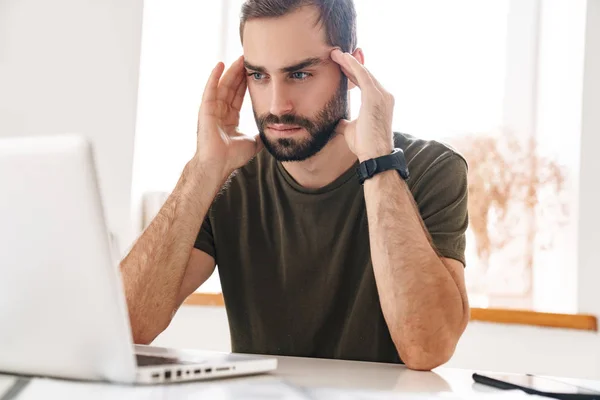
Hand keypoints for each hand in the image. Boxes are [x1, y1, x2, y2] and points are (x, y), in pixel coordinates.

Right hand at [194, 56, 262, 176]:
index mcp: (230, 118)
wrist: (219, 165)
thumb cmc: (232, 157)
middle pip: (231, 88)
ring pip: (223, 86)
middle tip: (248, 58)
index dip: (246, 83)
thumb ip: (260, 135)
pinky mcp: (205, 109)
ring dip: (231, 71)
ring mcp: (212, 110)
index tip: (254, 72)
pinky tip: (220, 65)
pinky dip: (214, 77)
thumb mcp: (252, 143)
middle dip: (240, 73)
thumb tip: (273, 132)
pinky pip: (210, 90)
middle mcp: (220, 112)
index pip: (239, 96)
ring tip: (239, 58)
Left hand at [330, 49, 393, 161]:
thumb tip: (336, 121)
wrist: (374, 155)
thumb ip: (346, 122)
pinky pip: (362, 76)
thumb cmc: (365, 145)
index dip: (352, 73)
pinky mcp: (375, 97)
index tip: (340, 66)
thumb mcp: (352, 129)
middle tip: (335, 54)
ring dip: (349, 62)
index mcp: (380, 102)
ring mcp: (382, 95)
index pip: (364, 83)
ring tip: (335, 54)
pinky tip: (343, 58)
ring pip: (363, 72)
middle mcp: (384, 96)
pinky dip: (352, 66)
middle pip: (364, 74)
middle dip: (350, 64)